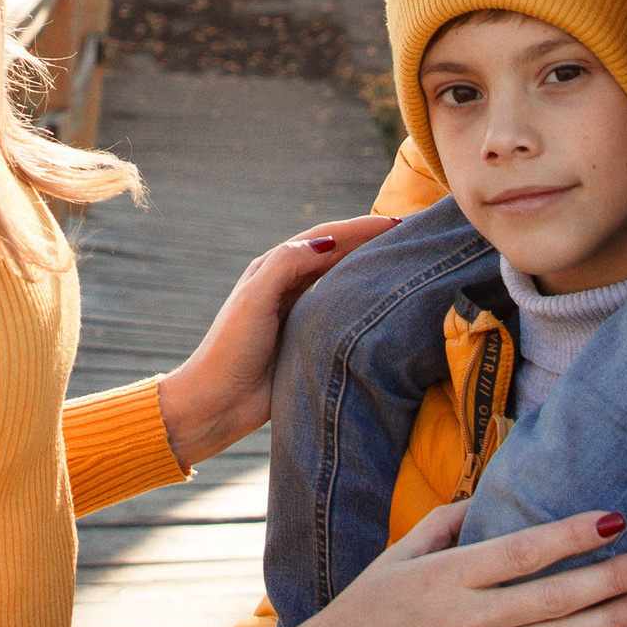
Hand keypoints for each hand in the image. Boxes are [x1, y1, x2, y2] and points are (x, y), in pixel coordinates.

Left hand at [157, 216, 394, 463]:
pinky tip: (385, 306)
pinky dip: (362, 302)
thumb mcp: (254, 298)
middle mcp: (287, 286)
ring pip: (341, 281)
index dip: (360, 228)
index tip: (397, 223)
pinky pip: (341, 313)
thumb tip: (327, 242)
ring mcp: (299, 313)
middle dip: (371, 243)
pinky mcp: (306, 341)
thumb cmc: (231, 348)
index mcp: (274, 268)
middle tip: (410, 237)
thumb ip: (286, 264)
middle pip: (337, 255)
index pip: (326, 238)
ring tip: (404, 264)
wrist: (216, 403)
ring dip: (369, 269)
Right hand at [254, 499, 626, 626]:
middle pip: (552, 596)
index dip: (571, 534)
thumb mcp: (394, 557)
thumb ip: (442, 525)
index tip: (612, 518)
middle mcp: (467, 619)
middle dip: (608, 577)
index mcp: (447, 577)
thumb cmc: (359, 613)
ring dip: (607, 622)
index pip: (522, 550)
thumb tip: (481, 496)